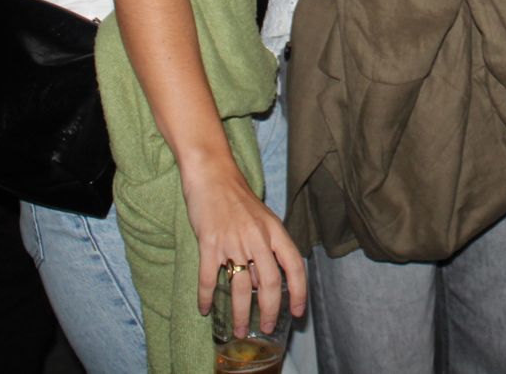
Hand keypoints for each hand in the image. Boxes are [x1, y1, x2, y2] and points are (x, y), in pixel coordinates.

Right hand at [182, 162, 307, 334]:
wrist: (213, 175)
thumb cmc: (238, 198)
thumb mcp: (263, 219)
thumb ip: (267, 247)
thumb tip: (267, 280)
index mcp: (275, 231)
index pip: (295, 266)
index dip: (300, 292)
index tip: (298, 312)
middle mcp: (257, 237)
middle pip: (270, 283)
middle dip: (270, 311)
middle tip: (267, 328)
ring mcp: (233, 241)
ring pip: (241, 287)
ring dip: (241, 313)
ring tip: (240, 329)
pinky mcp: (209, 242)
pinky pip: (208, 278)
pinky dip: (206, 297)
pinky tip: (205, 309)